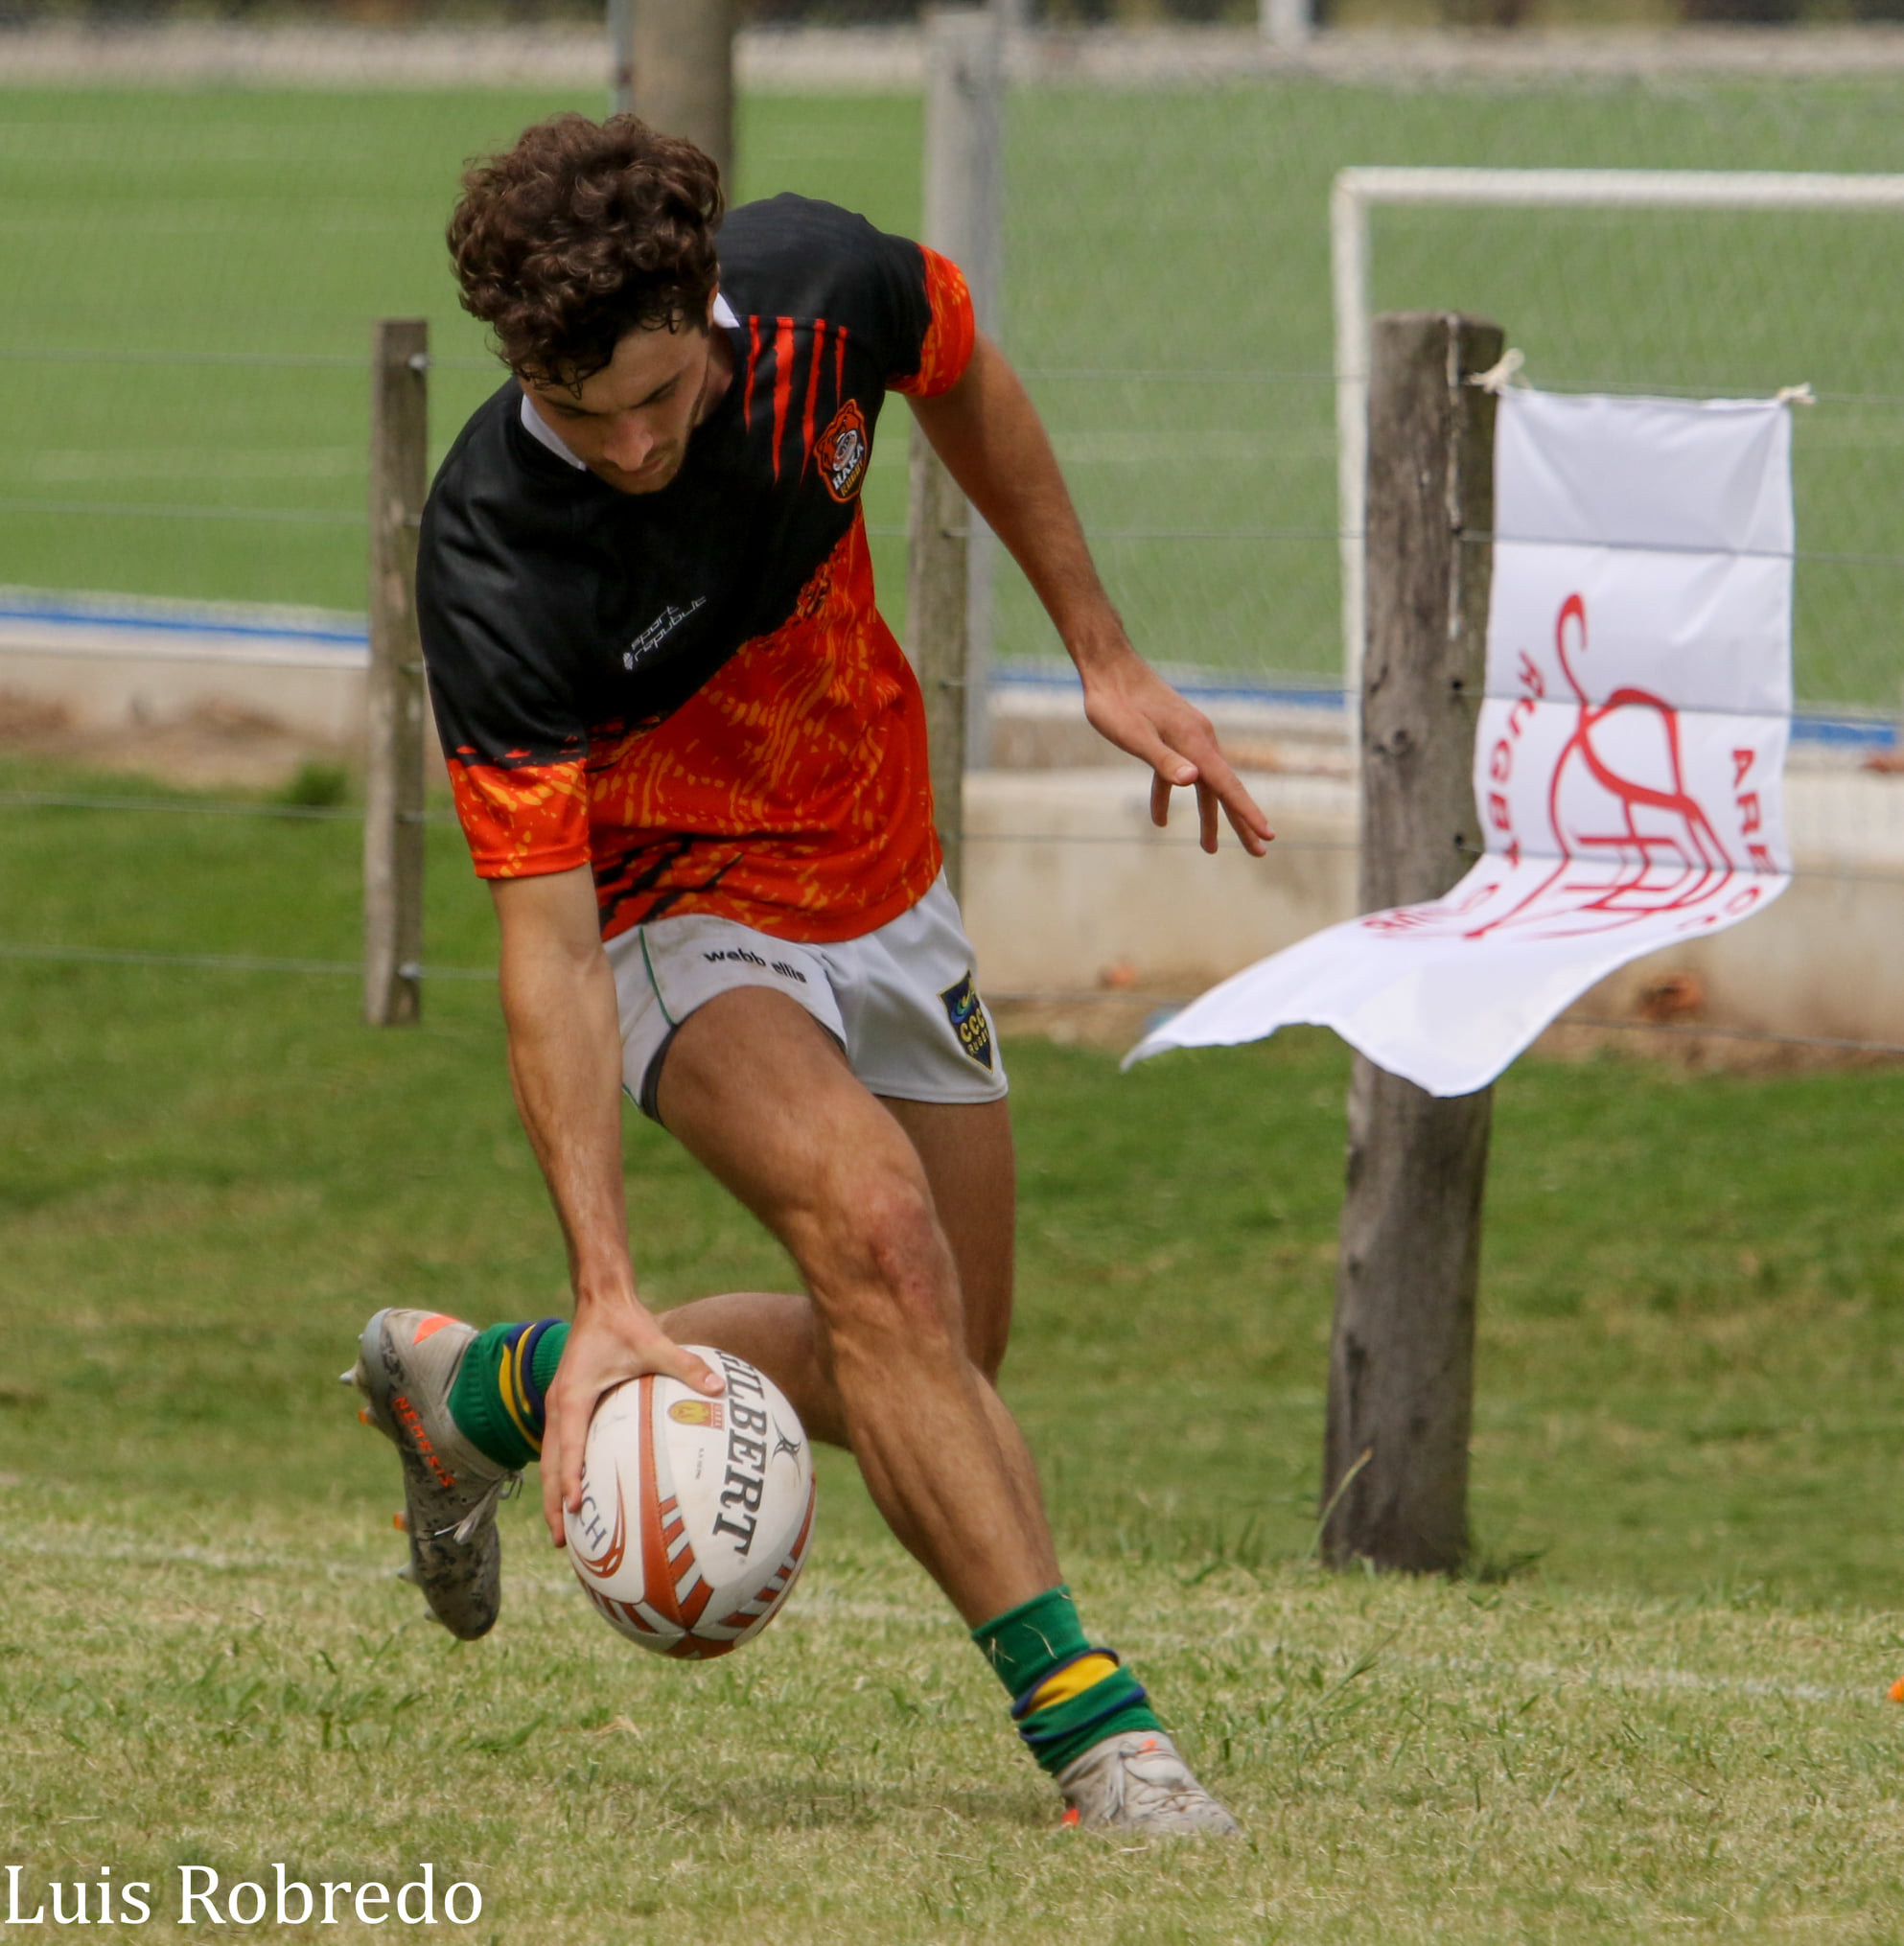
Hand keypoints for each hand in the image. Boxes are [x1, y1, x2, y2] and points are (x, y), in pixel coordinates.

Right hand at [539, 1296, 724, 1545]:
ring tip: (564, 1529)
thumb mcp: (655, 1343)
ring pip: (551, 1458)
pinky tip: (579, 1492)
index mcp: (573, 1396)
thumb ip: (686, 1365)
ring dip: (554, 1493)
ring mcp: (558, 1406)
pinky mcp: (566, 1404)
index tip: (577, 1507)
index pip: (570, 1446)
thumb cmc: (625, 1323)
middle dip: (554, 1503)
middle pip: (550, 1463)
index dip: (570, 1479)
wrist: (601, 1300)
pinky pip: (561, 1446)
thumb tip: (720, 1387)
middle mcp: (558, 1405)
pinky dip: (563, 1472)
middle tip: (563, 1540)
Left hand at [1080, 652, 1274, 855]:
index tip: (1267, 836)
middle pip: (1225, 789)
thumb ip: (1163, 760)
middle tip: (1260, 852)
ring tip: (1211, 849)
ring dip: (1208, 817)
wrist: (1108, 667)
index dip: (1247, 813)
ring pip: (1204, 785)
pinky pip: (1178, 773)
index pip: (1227, 786)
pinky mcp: (1172, 737)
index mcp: (1195, 742)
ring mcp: (1188, 738)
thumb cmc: (1116, 703)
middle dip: (1242, 823)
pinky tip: (1160, 819)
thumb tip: (1193, 781)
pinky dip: (1169, 797)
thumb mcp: (1135, 736)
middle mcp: (1200, 740)